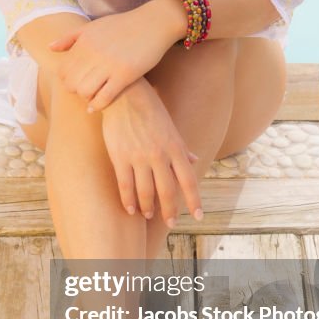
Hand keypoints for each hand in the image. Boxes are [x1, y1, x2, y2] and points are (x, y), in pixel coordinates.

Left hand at [48, 3, 182, 111]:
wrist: (154, 23)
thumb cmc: (123, 25)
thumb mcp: (93, 27)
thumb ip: (70, 38)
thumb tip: (49, 48)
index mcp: (84, 42)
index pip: (63, 70)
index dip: (66, 80)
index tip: (75, 82)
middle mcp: (93, 52)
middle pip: (71, 83)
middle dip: (74, 91)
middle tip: (83, 91)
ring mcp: (109, 64)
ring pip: (85, 91)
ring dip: (86, 98)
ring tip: (92, 95)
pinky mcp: (125, 74)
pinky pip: (105, 96)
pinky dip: (98, 105)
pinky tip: (97, 106)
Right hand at [100, 78, 202, 225]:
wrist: (125, 95)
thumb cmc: (150, 109)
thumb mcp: (171, 127)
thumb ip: (181, 147)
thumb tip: (194, 159)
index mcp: (175, 148)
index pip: (189, 180)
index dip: (194, 201)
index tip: (198, 216)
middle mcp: (159, 155)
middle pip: (167, 191)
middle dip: (170, 211)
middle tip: (171, 223)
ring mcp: (139, 157)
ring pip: (145, 192)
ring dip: (148, 207)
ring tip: (149, 214)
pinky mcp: (120, 157)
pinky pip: (125, 185)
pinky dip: (128, 200)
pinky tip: (130, 210)